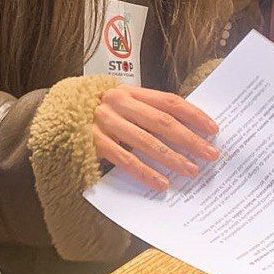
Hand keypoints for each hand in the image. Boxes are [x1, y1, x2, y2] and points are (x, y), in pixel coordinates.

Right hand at [92, 85, 220, 190]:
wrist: (60, 116)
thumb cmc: (102, 115)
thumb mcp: (124, 105)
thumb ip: (149, 112)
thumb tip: (190, 131)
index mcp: (130, 91)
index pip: (169, 101)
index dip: (193, 115)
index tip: (213, 130)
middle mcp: (118, 103)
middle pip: (161, 121)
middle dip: (189, 139)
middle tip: (210, 154)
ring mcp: (105, 122)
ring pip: (145, 141)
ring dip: (172, 157)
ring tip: (191, 170)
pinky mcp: (94, 141)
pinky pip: (124, 159)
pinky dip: (145, 172)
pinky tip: (161, 183)